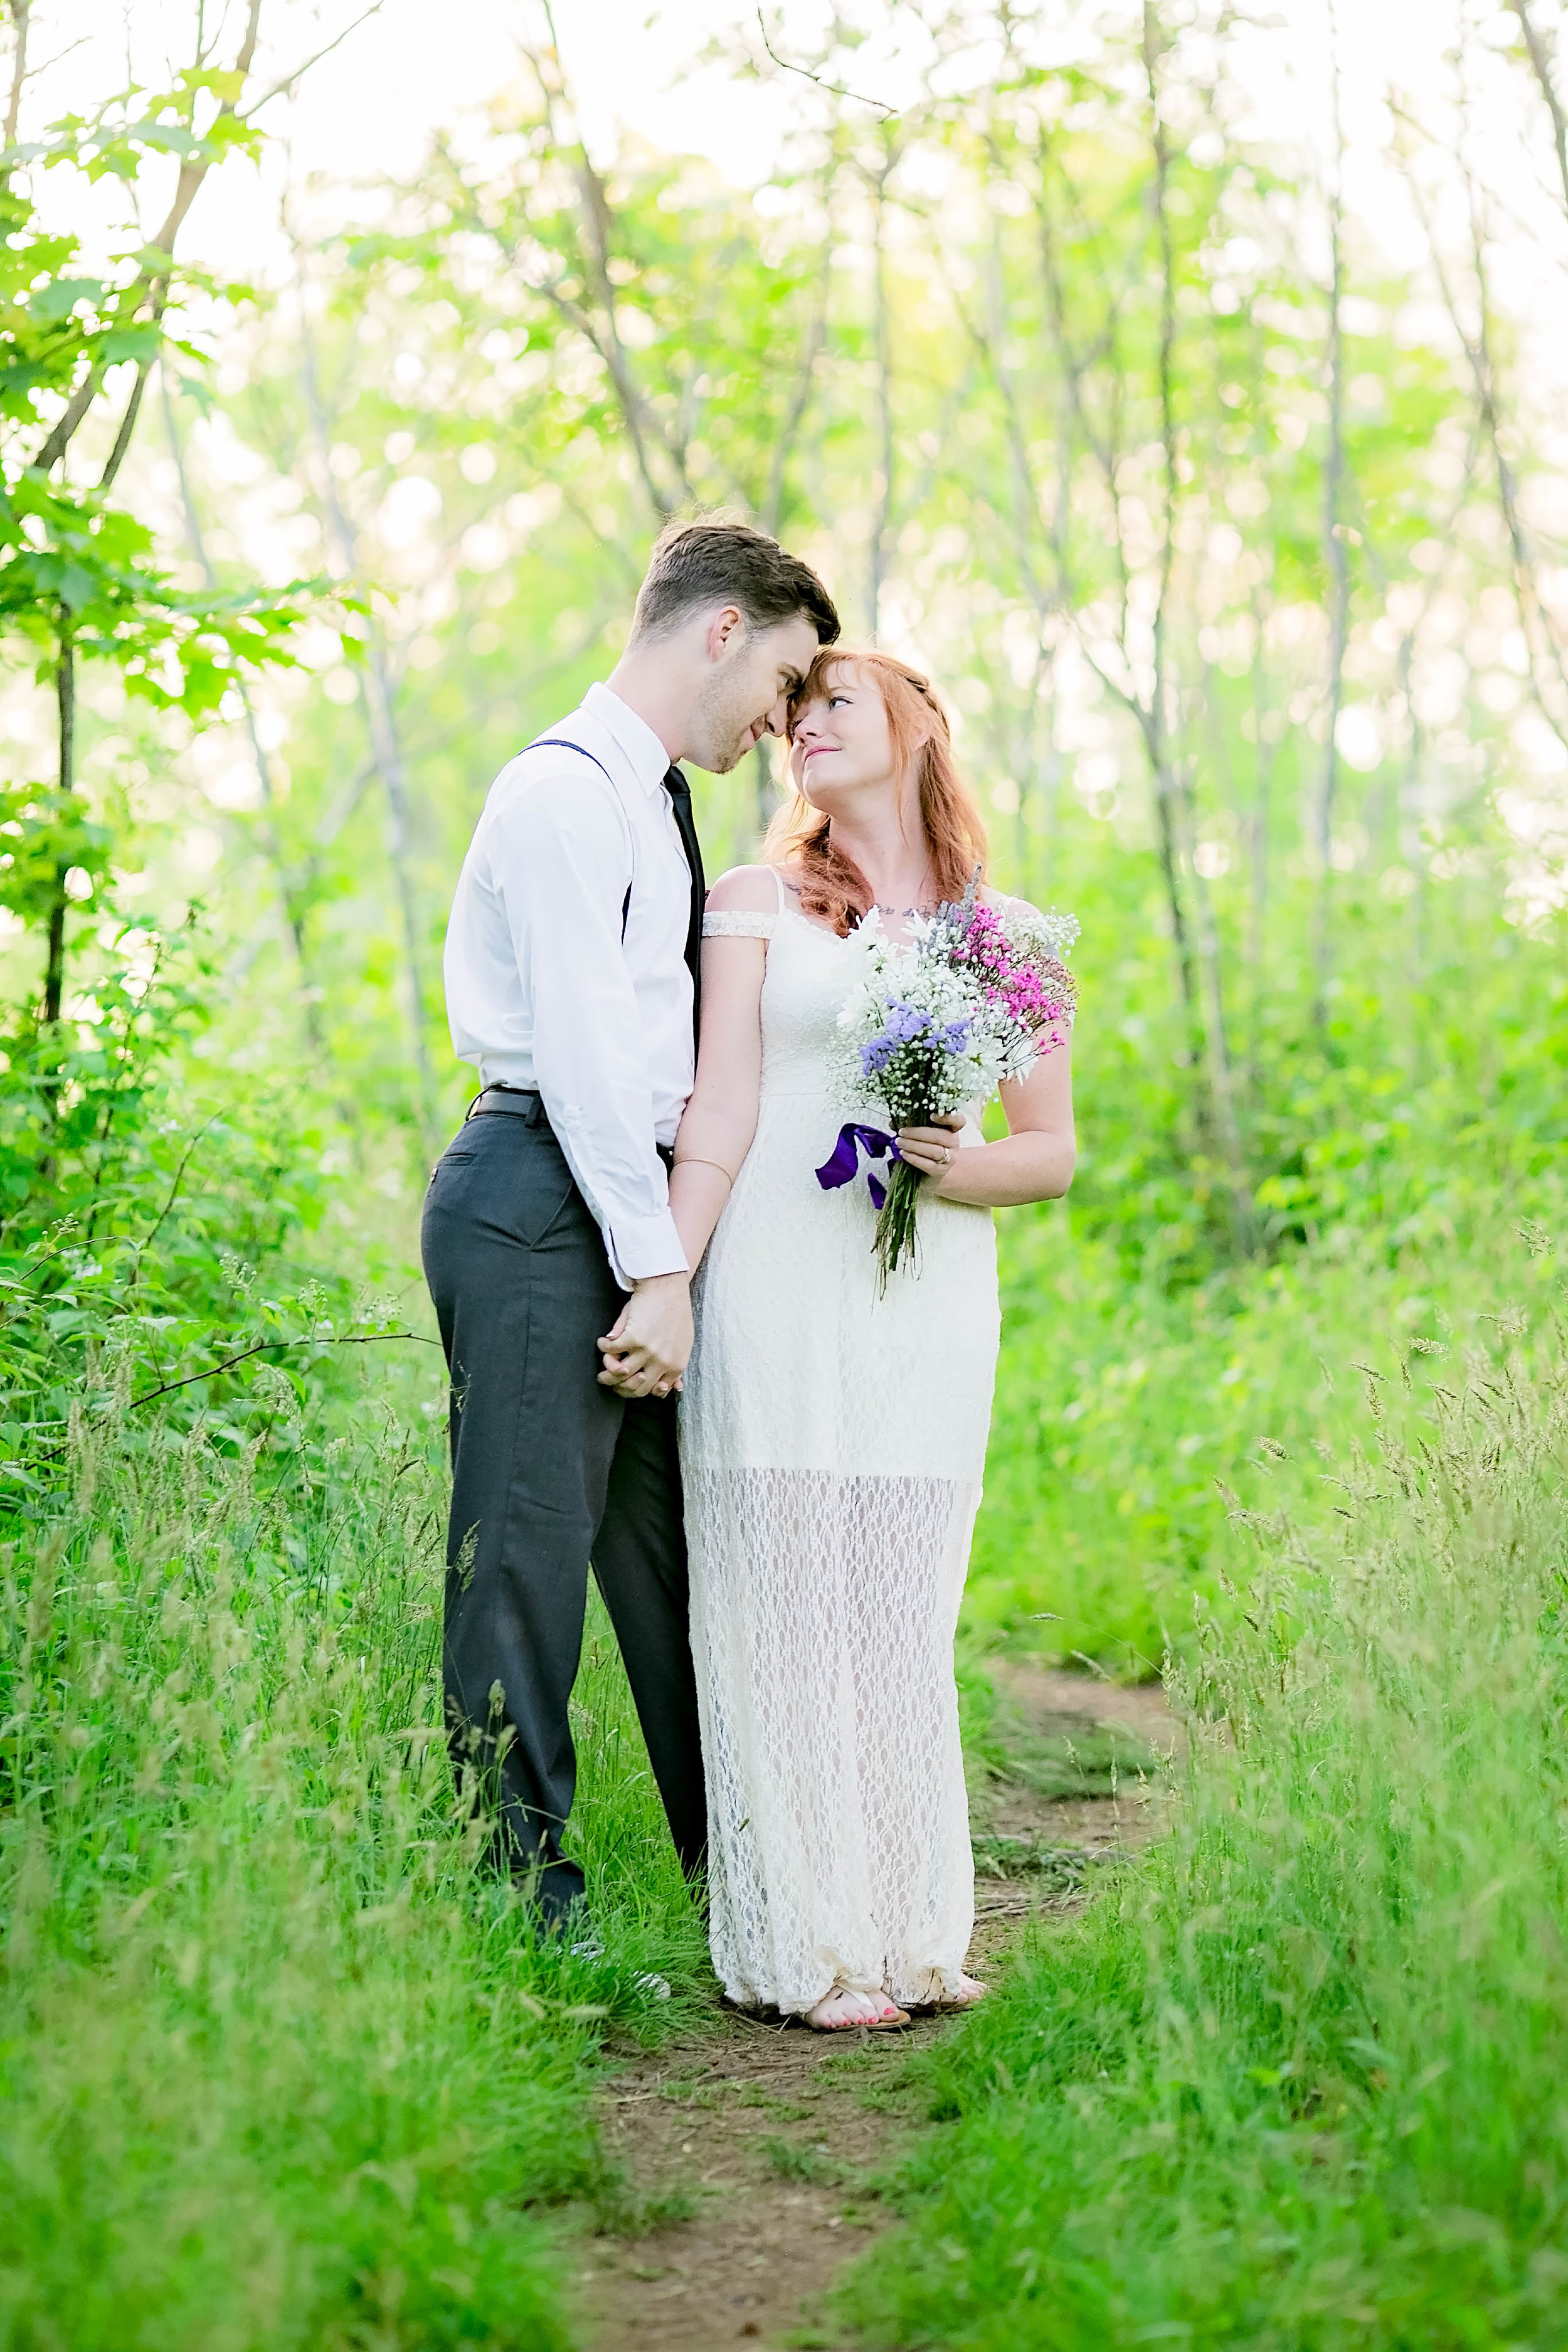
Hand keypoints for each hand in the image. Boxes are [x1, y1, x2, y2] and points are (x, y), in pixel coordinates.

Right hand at [598, 1271, 693, 1398]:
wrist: (667, 1286)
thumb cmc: (674, 1311)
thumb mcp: (682, 1343)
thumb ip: (674, 1366)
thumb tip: (670, 1389)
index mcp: (676, 1364)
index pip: (653, 1391)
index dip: (636, 1389)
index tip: (627, 1383)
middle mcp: (662, 1362)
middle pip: (635, 1388)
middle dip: (618, 1386)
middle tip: (608, 1377)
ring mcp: (647, 1352)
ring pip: (619, 1373)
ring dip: (606, 1370)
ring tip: (604, 1363)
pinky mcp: (633, 1338)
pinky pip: (610, 1352)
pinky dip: (603, 1346)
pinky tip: (604, 1340)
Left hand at [895, 1110, 965, 1184]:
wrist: (929, 1171)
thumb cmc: (924, 1147)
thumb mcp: (921, 1133)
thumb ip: (912, 1124)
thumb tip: (894, 1122)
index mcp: (951, 1128)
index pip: (958, 1121)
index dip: (947, 1117)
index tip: (931, 1115)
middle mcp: (953, 1142)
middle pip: (941, 1136)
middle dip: (918, 1133)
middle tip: (901, 1132)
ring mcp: (950, 1158)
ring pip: (935, 1151)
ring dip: (914, 1145)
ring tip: (899, 1142)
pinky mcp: (941, 1170)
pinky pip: (929, 1164)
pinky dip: (914, 1158)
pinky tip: (903, 1153)